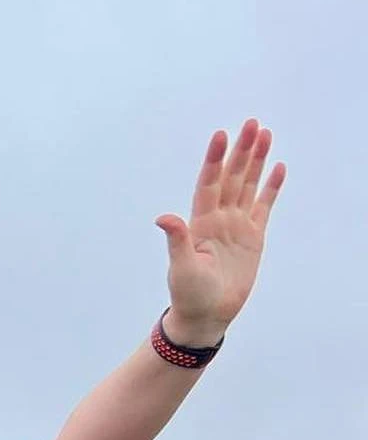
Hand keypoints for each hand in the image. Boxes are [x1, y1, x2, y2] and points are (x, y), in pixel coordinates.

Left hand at [155, 120, 284, 345]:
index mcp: (200, 223)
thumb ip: (177, 241)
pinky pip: (263, 206)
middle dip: (240, 151)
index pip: (209, 184)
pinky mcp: (253, 238)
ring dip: (255, 161)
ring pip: (247, 186)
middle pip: (231, 178)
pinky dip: (270, 188)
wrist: (205, 316)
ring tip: (263, 134)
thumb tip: (163, 218)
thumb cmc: (189, 295)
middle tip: (250, 124)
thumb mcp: (182, 268)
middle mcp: (218, 219)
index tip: (221, 135)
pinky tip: (277, 168)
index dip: (214, 160)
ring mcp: (236, 226)